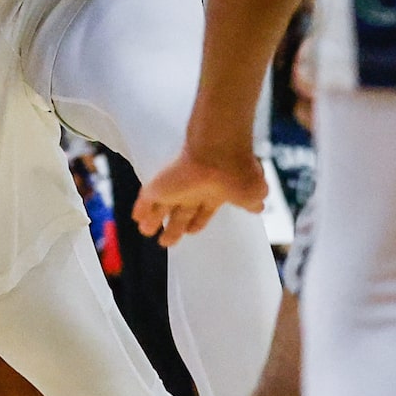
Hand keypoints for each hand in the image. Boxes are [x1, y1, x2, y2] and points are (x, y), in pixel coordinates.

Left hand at [133, 148, 267, 246]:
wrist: (219, 153)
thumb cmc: (239, 172)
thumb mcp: (253, 192)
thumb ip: (252, 202)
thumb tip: (258, 207)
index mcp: (216, 192)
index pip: (204, 210)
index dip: (197, 222)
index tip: (192, 231)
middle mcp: (195, 188)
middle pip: (181, 211)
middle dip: (174, 227)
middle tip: (166, 241)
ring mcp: (177, 185)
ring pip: (162, 206)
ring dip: (154, 220)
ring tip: (146, 232)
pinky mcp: (161, 184)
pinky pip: (147, 199)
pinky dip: (141, 209)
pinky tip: (137, 218)